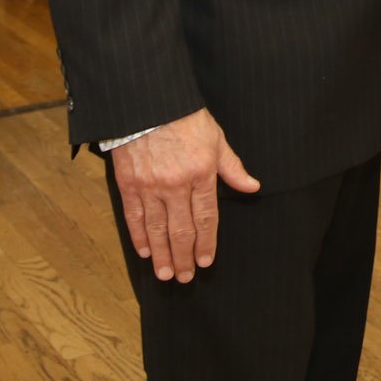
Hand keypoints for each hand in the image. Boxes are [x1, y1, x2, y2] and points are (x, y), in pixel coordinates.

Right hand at [109, 107, 259, 282]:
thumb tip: (252, 187)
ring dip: (162, 254)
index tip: (205, 262)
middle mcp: (176, 185)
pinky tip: (145, 251)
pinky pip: (134, 216)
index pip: (206, 217)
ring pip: (157, 229)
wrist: (148, 102)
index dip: (206, 243)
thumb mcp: (216, 139)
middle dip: (183, 257)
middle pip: (181, 230)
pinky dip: (139, 236)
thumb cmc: (185, 118)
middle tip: (184, 278)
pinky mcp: (128, 184)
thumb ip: (232, 167)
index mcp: (201, 174)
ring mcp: (150, 186)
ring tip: (165, 274)